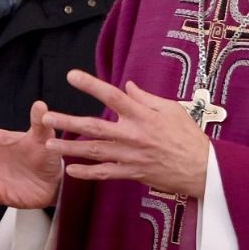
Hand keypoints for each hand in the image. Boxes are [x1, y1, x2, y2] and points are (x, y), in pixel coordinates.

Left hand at [41, 70, 208, 197]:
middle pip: (94, 126)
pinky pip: (105, 173)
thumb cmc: (189, 137)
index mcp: (142, 116)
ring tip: (49, 144)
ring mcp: (130, 156)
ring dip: (70, 148)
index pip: (112, 96)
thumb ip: (146, 98)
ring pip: (94, 151)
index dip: (91, 85)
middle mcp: (132, 135)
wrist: (202, 169)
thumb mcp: (172, 110)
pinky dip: (87, 173)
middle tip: (46, 117)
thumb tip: (128, 86)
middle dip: (68, 121)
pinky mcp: (132, 173)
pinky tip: (71, 170)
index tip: (72, 76)